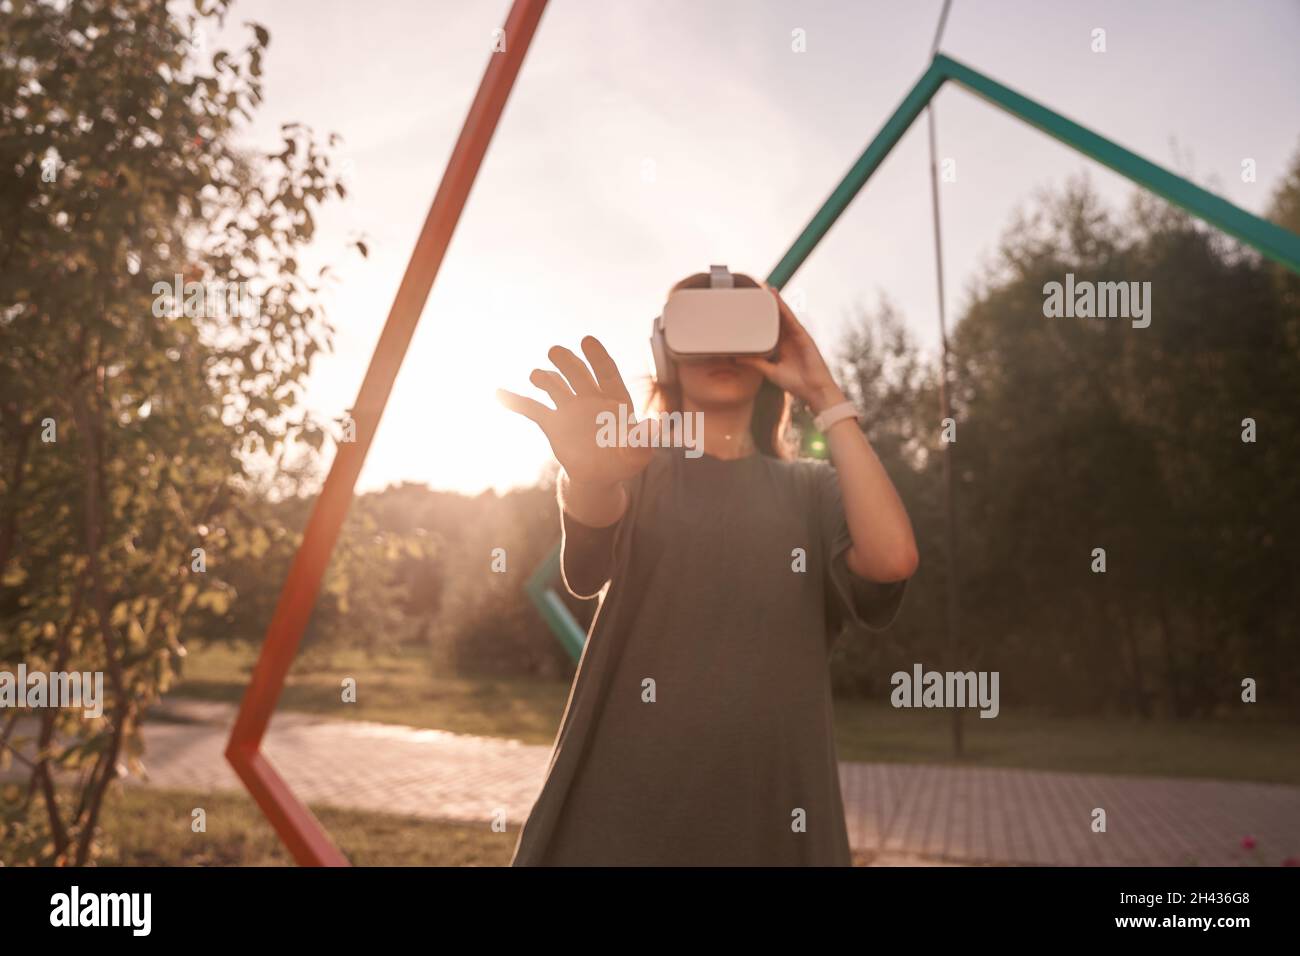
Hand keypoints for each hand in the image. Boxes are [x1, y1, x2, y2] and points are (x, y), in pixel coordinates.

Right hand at [497, 336, 653, 487]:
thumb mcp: (637, 453)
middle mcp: (590, 398)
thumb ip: (643, 439)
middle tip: (555, 351)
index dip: (597, 357)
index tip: (587, 340)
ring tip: (536, 375)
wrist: (599, 474)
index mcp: (614, 399)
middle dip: (567, 363)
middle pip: (578, 375)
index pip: (607, 373)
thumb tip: (656, 427)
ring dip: (545, 379)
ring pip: (555, 387)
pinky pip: (533, 409)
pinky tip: (501, 393)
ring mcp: (569, 409)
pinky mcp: (553, 423)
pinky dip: (517, 401)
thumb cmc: (623, 459)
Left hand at [738, 285, 846, 412]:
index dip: (762, 318)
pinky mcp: (803, 336)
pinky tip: (777, 300)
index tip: (752, 309)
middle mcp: (789, 339)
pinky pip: (791, 319)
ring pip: (785, 316)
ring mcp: (797, 336)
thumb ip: (755, 363)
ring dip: (777, 302)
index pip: (770, 329)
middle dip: (769, 306)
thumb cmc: (795, 383)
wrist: (813, 390)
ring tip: (767, 290)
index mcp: (782, 347)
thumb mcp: (769, 371)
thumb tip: (737, 358)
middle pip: (778, 319)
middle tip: (758, 293)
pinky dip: (784, 309)